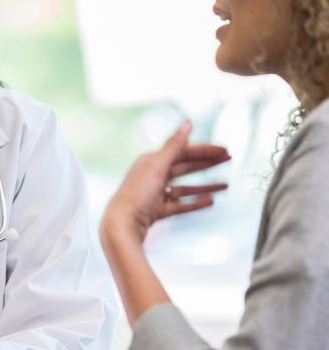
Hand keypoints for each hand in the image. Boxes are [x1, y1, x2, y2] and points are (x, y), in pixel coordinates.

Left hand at [102, 120, 229, 245]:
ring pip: (184, 188)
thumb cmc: (135, 195)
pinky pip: (180, 205)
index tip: (223, 150)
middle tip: (227, 160)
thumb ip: (174, 145)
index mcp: (151, 161)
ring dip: (204, 186)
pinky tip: (209, 201)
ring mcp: (155, 194)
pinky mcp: (157, 211)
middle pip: (185, 167)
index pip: (182, 151)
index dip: (204, 150)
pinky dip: (195, 203)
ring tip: (224, 185)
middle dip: (206, 163)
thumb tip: (187, 124)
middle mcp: (152, 175)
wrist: (122, 225)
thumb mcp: (157, 166)